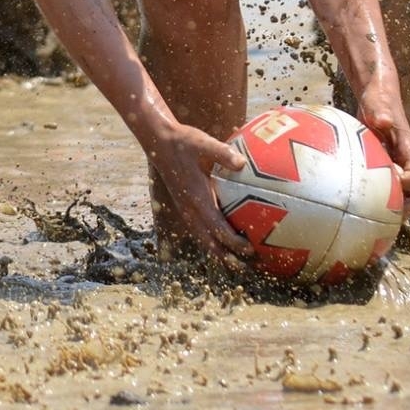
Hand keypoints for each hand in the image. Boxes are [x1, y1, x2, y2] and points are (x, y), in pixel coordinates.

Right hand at [145, 120, 252, 264]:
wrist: (159, 142)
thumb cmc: (184, 142)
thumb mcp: (203, 143)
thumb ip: (223, 153)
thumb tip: (242, 163)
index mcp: (197, 198)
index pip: (217, 228)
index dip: (233, 241)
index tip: (249, 249)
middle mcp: (190, 209)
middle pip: (208, 242)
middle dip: (226, 256)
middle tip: (244, 267)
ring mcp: (184, 209)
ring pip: (201, 238)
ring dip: (217, 251)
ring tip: (233, 262)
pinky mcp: (183, 206)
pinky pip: (197, 229)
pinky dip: (209, 239)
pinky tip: (219, 240)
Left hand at [355, 85, 409, 217]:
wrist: (376, 97)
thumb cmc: (380, 99)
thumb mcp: (379, 102)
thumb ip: (381, 110)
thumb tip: (382, 121)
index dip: (406, 185)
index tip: (386, 176)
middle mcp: (407, 168)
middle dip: (401, 208)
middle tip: (374, 204)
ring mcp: (396, 174)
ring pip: (402, 204)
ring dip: (386, 209)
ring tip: (360, 207)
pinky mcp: (382, 176)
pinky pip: (383, 199)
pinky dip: (372, 205)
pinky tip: (349, 204)